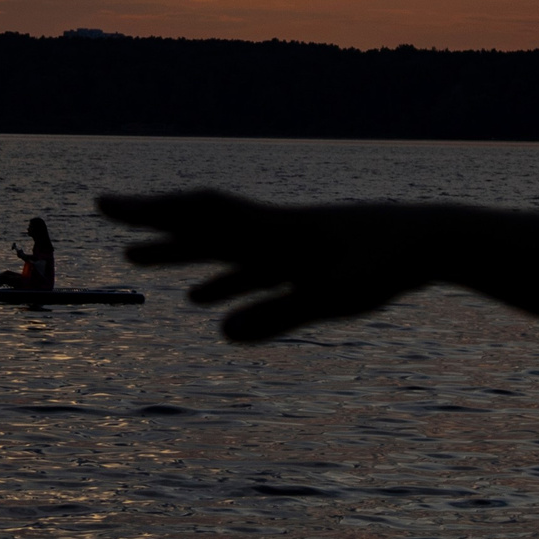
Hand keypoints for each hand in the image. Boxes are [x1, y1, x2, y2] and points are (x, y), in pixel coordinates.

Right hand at [98, 189, 448, 340]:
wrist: (433, 240)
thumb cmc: (388, 266)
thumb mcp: (334, 298)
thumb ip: (280, 314)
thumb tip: (222, 333)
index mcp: (272, 230)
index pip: (199, 214)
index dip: (149, 210)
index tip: (105, 204)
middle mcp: (272, 230)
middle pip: (201, 223)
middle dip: (151, 223)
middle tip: (105, 219)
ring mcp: (287, 245)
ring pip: (221, 245)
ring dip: (179, 251)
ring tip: (140, 260)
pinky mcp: (305, 261)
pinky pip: (250, 269)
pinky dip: (221, 280)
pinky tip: (208, 303)